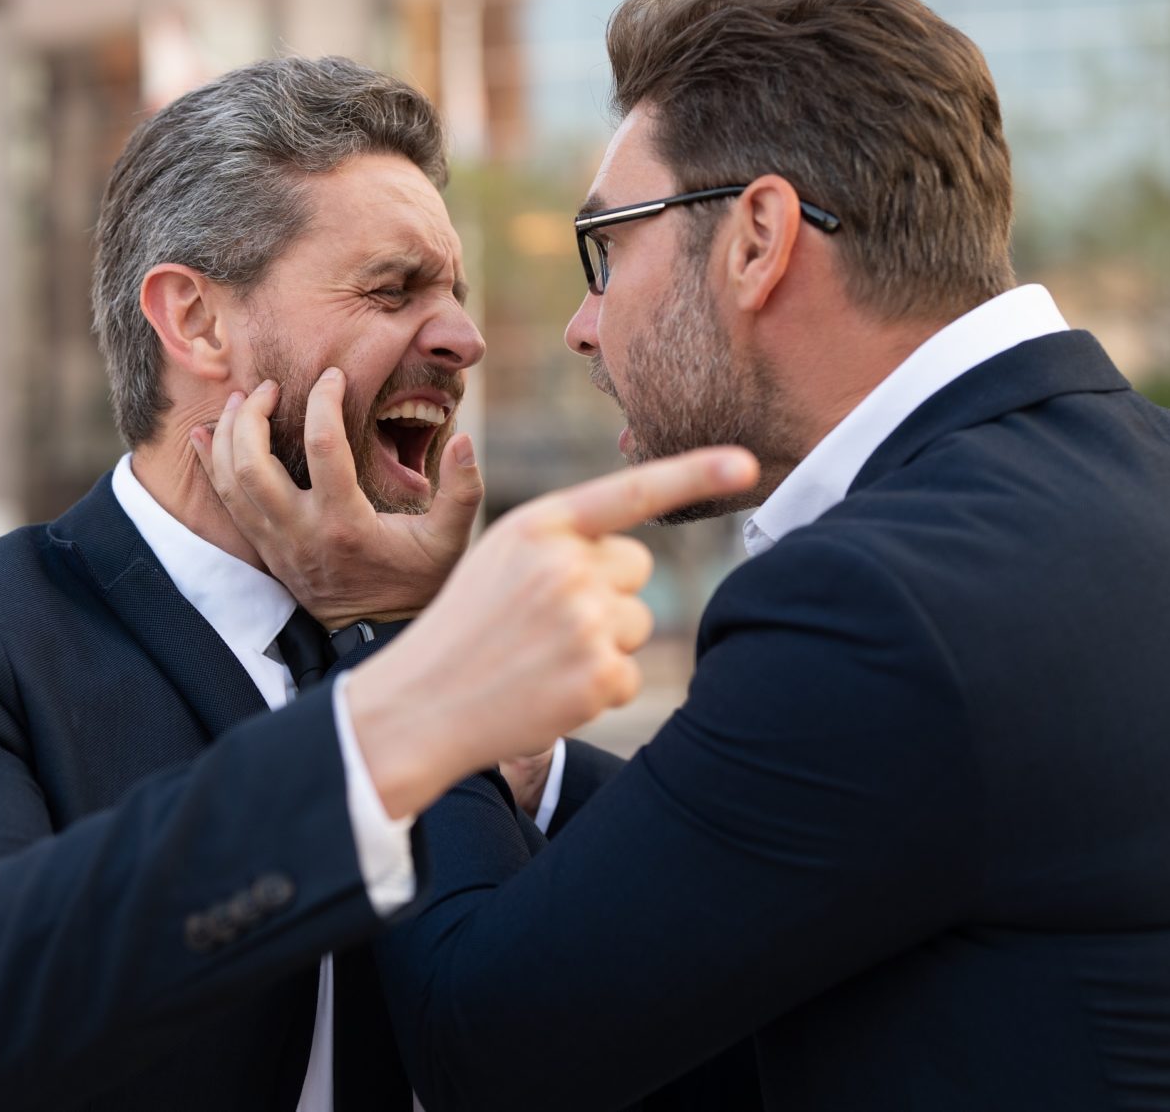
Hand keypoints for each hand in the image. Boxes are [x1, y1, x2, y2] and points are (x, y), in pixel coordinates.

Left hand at [190, 371, 483, 627]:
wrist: (378, 633)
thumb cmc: (416, 582)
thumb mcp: (449, 540)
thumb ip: (462, 490)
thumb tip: (465, 439)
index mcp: (346, 523)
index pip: (324, 448)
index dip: (325, 402)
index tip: (333, 375)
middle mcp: (301, 532)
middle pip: (252, 465)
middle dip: (253, 417)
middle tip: (270, 387)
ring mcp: (277, 544)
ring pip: (230, 483)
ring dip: (229, 435)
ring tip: (243, 400)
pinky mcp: (266, 550)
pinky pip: (225, 505)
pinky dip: (211, 466)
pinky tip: (204, 436)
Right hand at [345, 446, 759, 818]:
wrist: (422, 704)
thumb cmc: (465, 627)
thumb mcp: (500, 559)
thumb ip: (563, 543)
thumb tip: (635, 560)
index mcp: (539, 525)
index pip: (630, 492)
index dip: (695, 474)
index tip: (748, 465)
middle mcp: (566, 565)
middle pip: (637, 568)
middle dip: (607, 592)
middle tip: (546, 621)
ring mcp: (585, 621)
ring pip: (637, 622)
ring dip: (603, 643)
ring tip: (542, 656)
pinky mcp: (599, 676)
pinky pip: (630, 673)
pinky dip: (599, 687)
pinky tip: (551, 689)